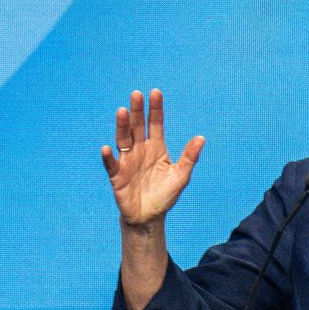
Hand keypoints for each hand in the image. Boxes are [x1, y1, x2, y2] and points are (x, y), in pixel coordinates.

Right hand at [101, 89, 204, 227]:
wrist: (150, 217)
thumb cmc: (165, 195)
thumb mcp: (181, 176)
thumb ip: (189, 157)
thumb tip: (201, 138)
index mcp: (157, 148)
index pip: (155, 124)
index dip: (155, 109)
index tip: (156, 92)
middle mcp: (140, 150)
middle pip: (138, 127)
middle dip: (138, 111)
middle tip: (136, 94)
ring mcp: (128, 162)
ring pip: (123, 140)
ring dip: (122, 126)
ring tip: (122, 112)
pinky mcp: (117, 176)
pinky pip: (112, 165)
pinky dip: (108, 158)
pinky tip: (107, 148)